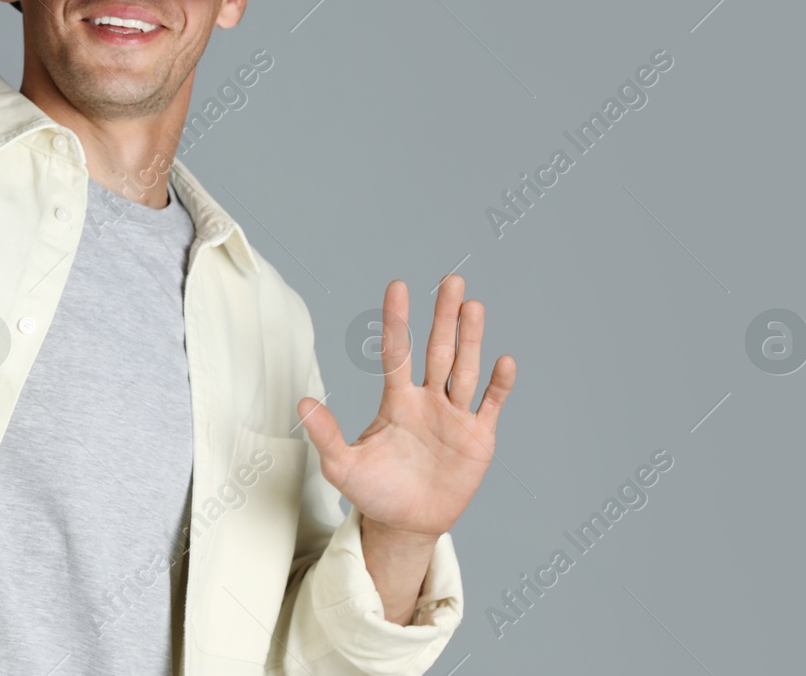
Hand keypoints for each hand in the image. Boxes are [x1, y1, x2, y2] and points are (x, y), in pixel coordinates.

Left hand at [298, 274, 514, 538]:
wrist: (406, 525)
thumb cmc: (373, 492)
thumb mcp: (343, 465)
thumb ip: (326, 434)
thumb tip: (302, 402)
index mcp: (396, 400)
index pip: (397, 352)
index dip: (397, 320)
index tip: (398, 285)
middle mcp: (428, 400)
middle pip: (438, 350)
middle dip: (443, 316)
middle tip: (450, 280)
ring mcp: (454, 416)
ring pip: (464, 368)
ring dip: (469, 339)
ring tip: (473, 306)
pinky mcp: (478, 437)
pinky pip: (489, 405)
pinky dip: (498, 384)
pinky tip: (504, 361)